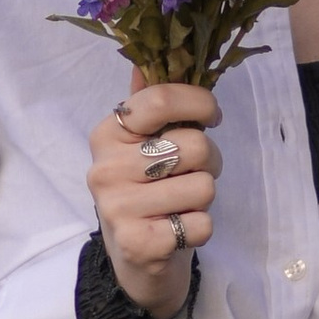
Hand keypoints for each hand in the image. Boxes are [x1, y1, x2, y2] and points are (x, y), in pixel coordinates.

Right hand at [86, 82, 221, 318]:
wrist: (136, 263)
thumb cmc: (148, 193)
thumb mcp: (144, 145)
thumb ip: (151, 104)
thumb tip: (146, 55)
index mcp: (108, 134)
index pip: (159, 99)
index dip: (199, 102)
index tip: (212, 115)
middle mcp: (106, 168)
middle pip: (193, 145)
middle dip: (209, 161)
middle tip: (192, 174)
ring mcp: (118, 208)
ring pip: (203, 186)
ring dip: (204, 198)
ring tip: (181, 204)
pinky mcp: (138, 244)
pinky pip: (201, 224)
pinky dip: (200, 229)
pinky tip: (179, 231)